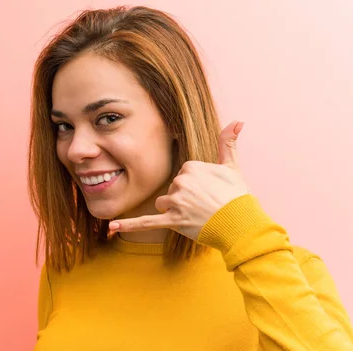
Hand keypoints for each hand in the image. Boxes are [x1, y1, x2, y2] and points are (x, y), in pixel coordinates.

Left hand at [109, 121, 249, 240]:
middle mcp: (181, 182)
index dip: (193, 184)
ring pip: (163, 203)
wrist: (240, 223)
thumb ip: (228, 142)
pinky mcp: (172, 221)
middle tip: (204, 204)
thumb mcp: (232, 166)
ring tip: (195, 215)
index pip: (180, 173)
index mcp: (190, 166)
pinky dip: (129, 225)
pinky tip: (112, 227)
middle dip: (183, 197)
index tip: (207, 190)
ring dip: (174, 210)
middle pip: (170, 188)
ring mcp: (176, 202)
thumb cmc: (235, 195)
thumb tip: (238, 120)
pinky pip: (146, 222)